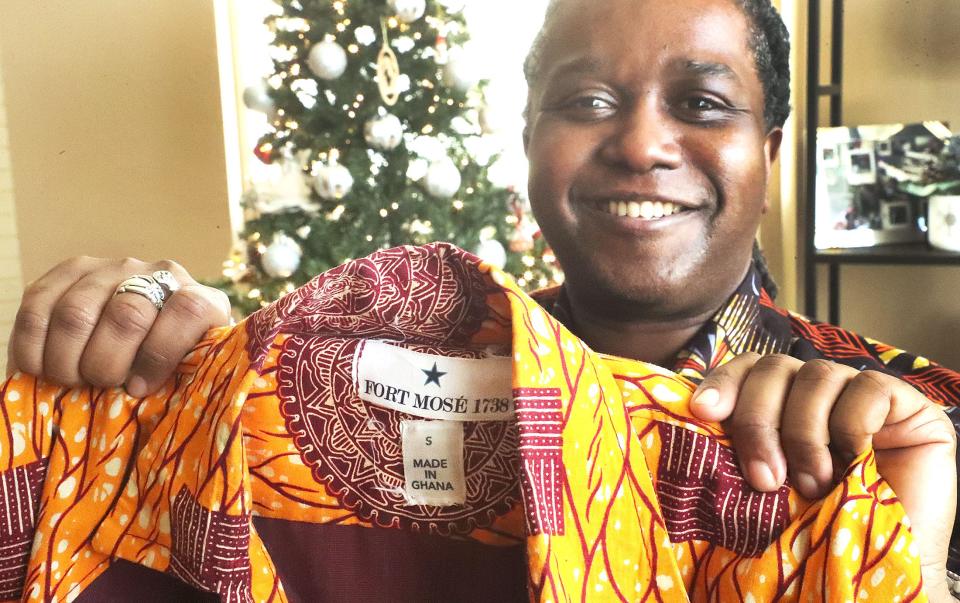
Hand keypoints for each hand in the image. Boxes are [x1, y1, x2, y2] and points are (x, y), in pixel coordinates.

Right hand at [8, 256, 230, 396]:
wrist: (147, 334)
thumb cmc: (172, 369)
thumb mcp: (192, 376)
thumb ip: (191, 381)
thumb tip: (153, 398)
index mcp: (202, 301)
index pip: (189, 311)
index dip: (160, 353)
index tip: (138, 389)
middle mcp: (160, 274)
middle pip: (127, 314)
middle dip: (105, 362)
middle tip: (98, 385)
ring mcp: (114, 269)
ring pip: (77, 311)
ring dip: (66, 358)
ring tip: (71, 380)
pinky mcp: (71, 271)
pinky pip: (38, 305)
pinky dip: (32, 346)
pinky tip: (40, 369)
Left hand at [689, 353, 956, 598]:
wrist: (876, 576)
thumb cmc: (812, 532)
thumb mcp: (762, 487)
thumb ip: (735, 447)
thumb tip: (692, 412)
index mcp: (783, 403)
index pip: (748, 368)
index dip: (724, 382)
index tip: (702, 412)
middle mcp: (820, 392)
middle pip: (775, 368)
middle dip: (759, 422)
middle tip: (763, 479)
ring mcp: (862, 394)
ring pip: (817, 374)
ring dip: (805, 434)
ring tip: (810, 485)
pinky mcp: (907, 405)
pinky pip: (868, 389)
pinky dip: (851, 427)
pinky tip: (852, 467)